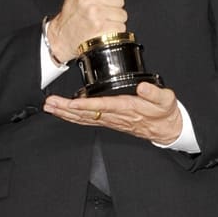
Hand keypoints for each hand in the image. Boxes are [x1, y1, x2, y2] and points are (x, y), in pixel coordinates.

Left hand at [43, 79, 181, 143]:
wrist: (166, 129)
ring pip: (84, 118)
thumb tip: (142, 87)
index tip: (72, 102)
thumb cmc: (164, 113)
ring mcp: (110, 120)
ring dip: (66, 113)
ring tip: (50, 107)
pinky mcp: (108, 121)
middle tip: (51, 103)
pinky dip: (73, 118)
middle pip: (86, 113)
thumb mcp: (166, 100)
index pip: (103, 106)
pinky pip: (87, 121)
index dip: (86, 105)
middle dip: (67, 109)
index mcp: (127, 108)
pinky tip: (63, 114)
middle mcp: (115, 116)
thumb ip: (154, 93)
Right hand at [46, 0, 136, 62]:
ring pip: (122, 14)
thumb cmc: (72, 15)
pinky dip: (114, 32)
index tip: (102, 0)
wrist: (62, 37)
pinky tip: (103, 31)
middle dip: (113, 8)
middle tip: (99, 14)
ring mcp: (93, 12)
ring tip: (101, 23)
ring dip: (114, 21)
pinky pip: (120, 27)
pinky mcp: (99, 27)